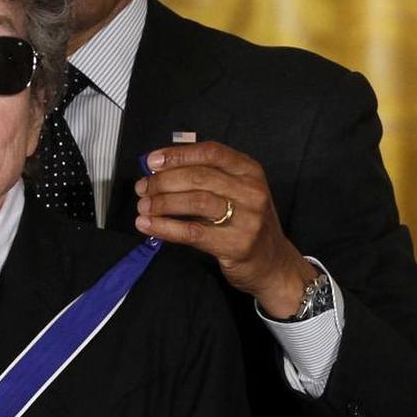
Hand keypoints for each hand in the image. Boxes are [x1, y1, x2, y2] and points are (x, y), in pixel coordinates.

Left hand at [134, 142, 317, 317]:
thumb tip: (162, 166)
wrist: (273, 264)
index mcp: (249, 171)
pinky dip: (165, 227)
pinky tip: (149, 225)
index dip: (178, 154)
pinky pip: (193, 232)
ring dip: (162, 203)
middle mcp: (251, 191)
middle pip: (198, 176)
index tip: (152, 161)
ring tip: (144, 206)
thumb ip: (206, 176)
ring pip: (195, 201)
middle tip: (143, 188)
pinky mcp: (237, 244)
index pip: (210, 152)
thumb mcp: (236, 191)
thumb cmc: (247, 223)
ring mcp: (248, 218)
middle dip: (163, 181)